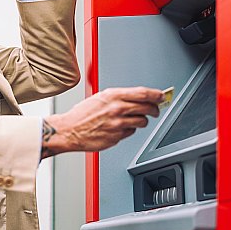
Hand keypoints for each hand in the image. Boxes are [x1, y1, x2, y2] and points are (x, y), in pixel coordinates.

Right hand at [41, 87, 164, 158]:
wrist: (69, 130)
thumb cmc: (81, 114)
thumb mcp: (100, 98)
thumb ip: (119, 97)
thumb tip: (138, 97)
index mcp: (113, 95)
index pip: (143, 93)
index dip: (156, 94)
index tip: (161, 96)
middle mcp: (117, 108)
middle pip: (147, 107)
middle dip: (154, 109)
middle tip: (154, 110)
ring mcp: (118, 123)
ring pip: (142, 121)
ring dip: (141, 120)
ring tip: (133, 119)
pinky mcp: (117, 136)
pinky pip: (131, 132)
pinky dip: (128, 129)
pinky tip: (119, 127)